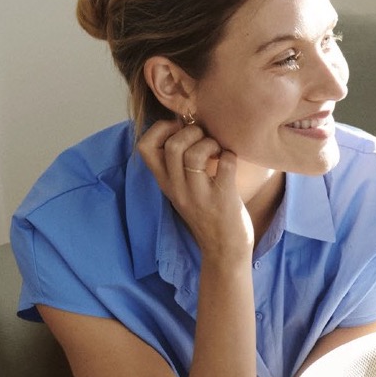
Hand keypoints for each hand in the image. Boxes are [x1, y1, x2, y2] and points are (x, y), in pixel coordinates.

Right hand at [137, 119, 251, 260]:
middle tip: (205, 140)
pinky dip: (230, 156)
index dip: (160, 129)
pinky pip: (226, 164)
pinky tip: (230, 162)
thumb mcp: (181, 192)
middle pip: (172, 146)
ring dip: (210, 143)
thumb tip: (184, 126)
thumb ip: (176, 166)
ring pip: (194, 154)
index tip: (178, 130)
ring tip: (218, 151)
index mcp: (166, 184)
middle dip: (191, 132)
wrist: (224, 250)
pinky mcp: (223, 198)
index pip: (145, 148)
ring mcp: (200, 194)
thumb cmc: (207, 215)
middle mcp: (178, 188)